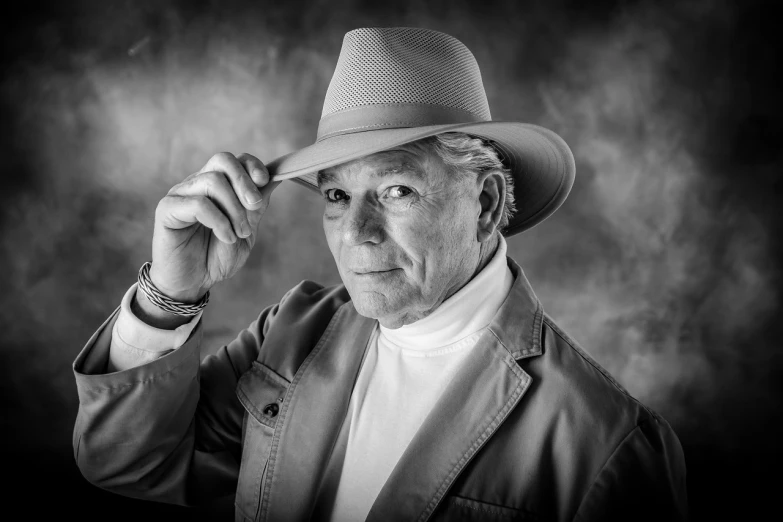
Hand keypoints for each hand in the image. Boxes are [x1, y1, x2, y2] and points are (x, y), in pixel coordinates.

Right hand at [149, 152, 278, 303]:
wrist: (193, 282)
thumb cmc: (216, 257)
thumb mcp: (246, 231)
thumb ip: (256, 206)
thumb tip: (276, 178)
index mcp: (217, 186)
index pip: (235, 160)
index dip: (252, 166)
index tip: (265, 182)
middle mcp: (197, 184)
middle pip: (222, 160)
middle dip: (244, 182)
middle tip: (255, 206)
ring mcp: (181, 194)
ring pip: (213, 181)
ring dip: (234, 209)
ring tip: (240, 233)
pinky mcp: (167, 209)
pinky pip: (198, 203)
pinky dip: (219, 221)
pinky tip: (226, 237)